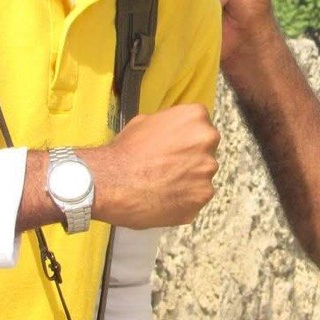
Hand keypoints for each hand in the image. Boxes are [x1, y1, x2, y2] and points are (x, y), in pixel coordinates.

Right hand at [87, 104, 219, 229]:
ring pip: (202, 177)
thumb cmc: (125, 151)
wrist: (111, 181)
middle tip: (168, 169)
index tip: (175, 149)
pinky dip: (183, 201)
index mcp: (196, 117)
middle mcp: (207, 141)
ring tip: (163, 186)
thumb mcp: (145, 122)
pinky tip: (164, 199)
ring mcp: (207, 171)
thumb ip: (170, 127)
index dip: (187, 140)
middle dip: (191, 160)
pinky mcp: (201, 197)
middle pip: (206, 152)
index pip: (201, 127)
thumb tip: (175, 134)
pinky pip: (196, 199)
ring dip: (188, 182)